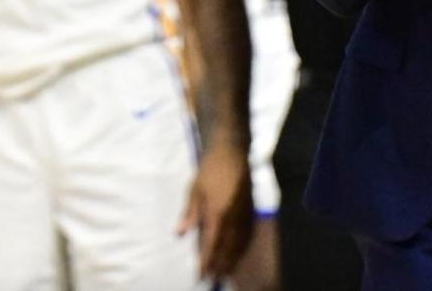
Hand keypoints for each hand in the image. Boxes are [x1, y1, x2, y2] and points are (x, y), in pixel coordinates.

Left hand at [178, 140, 252, 279]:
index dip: (206, 261)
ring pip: (239, 244)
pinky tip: (238, 255)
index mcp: (217, 213)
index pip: (211, 244)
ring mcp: (244, 215)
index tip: (201, 275)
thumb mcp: (194, 189)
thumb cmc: (209, 169)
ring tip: (225, 273)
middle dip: (219, 265)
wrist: (232, 152)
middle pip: (227, 248)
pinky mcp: (251, 211)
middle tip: (212, 279)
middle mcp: (233, 218)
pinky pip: (248, 236)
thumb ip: (190, 214)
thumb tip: (180, 233)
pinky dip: (243, 249)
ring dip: (232, 260)